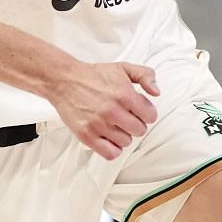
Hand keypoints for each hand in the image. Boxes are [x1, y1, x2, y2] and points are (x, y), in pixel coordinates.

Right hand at [46, 59, 160, 160]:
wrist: (64, 80)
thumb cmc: (93, 76)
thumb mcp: (123, 68)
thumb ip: (145, 76)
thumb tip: (156, 92)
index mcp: (124, 95)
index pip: (150, 116)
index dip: (146, 113)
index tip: (139, 111)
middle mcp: (113, 111)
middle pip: (139, 131)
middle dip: (135, 124)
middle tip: (126, 117)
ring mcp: (99, 125)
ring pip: (126, 142)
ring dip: (123, 135)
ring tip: (114, 125)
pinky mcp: (87, 135)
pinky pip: (110, 153)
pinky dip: (112, 149)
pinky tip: (109, 139)